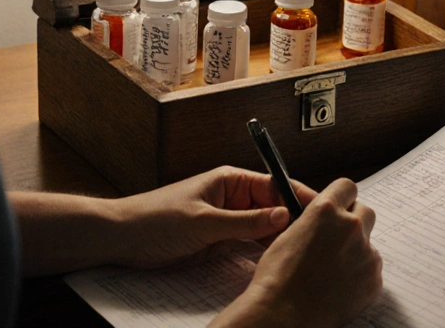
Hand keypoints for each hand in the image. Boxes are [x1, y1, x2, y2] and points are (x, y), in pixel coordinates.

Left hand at [111, 166, 307, 269]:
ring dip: (282, 240)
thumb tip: (284, 216)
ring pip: (267, 229)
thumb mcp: (204, 222)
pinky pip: (252, 246)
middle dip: (296, 222)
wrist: (121, 239)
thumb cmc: (154, 219)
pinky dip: (265, 254)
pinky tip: (278, 263)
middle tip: (317, 239)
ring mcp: (230, 221)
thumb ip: (246, 221)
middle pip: (276, 208)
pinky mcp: (222, 241)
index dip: (301, 199)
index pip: (277, 185)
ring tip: (302, 253)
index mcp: (232, 180)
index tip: (322, 212)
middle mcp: (235, 198)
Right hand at [212, 178, 382, 327]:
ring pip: (368, 245)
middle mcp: (351, 227)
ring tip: (331, 272)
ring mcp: (366, 254)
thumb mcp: (289, 235)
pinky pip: (371, 271)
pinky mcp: (374, 279)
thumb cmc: (277, 278)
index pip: (347, 187)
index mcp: (326, 211)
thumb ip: (316, 221)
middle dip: (354, 223)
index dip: (343, 198)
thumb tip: (326, 220)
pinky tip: (338, 288)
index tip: (340, 207)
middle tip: (337, 240)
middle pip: (365, 212)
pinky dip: (359, 277)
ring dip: (355, 253)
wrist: (283, 315)